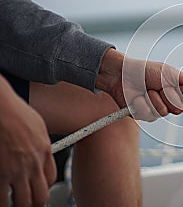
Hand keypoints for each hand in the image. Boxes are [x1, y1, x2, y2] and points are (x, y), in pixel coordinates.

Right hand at [0, 75, 55, 206]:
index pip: (51, 179)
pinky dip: (2, 202)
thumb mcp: (39, 127)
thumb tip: (42, 151)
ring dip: (19, 204)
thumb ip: (41, 144)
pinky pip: (2, 197)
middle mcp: (34, 164)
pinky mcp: (1, 174)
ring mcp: (17, 171)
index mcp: (45, 152)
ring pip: (23, 201)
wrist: (3, 110)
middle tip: (29, 202)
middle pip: (41, 195)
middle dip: (36, 202)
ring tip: (14, 202)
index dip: (45, 186)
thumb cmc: (17, 113)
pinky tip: (2, 200)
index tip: (39, 188)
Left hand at [95, 49, 182, 120]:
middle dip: (168, 95)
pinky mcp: (144, 115)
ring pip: (163, 112)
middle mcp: (170, 102)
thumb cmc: (146, 71)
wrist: (121, 74)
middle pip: (179, 109)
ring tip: (145, 89)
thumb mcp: (171, 74)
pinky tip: (137, 97)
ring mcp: (157, 110)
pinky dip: (142, 103)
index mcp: (179, 91)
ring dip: (153, 98)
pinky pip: (148, 115)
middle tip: (159, 85)